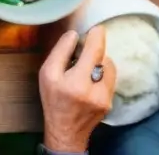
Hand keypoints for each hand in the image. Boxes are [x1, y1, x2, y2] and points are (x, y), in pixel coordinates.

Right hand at [39, 27, 115, 152]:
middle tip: (81, 53)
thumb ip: (60, 53)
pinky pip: (109, 80)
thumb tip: (73, 35)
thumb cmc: (52, 99)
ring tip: (84, 68)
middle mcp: (96, 90)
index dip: (97, 37)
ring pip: (109, 69)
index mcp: (77, 82)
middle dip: (95, 52)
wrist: (65, 130)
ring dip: (99, 63)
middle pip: (104, 59)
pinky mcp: (110, 102)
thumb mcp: (47, 74)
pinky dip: (101, 74)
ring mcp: (106, 98)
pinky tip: (89, 80)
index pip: (94, 52)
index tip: (97, 28)